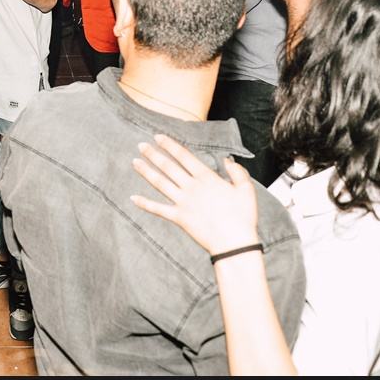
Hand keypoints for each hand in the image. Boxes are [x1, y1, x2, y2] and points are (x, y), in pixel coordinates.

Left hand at [130, 133, 260, 255]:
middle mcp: (191, 187)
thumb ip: (237, 172)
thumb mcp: (246, 189)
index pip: (184, 156)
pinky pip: (158, 209)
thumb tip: (228, 160)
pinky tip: (133, 198)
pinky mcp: (179, 218)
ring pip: (160, 183)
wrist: (235, 242)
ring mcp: (183, 202)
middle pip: (168, 166)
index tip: (158, 137)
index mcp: (206, 177)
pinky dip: (145, 204)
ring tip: (135, 162)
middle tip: (140, 145)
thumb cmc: (243, 216)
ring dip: (146, 171)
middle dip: (153, 154)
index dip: (169, 145)